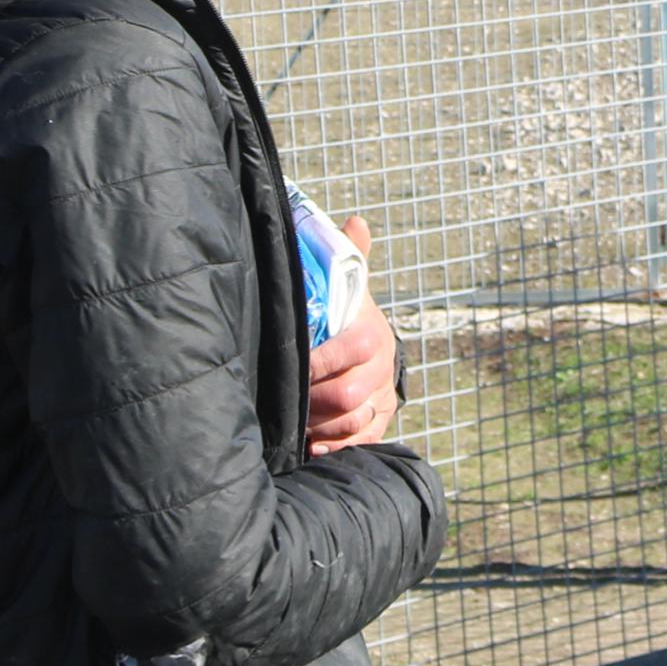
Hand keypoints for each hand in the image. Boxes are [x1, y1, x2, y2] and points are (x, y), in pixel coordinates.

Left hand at [304, 215, 400, 452]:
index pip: (351, 350)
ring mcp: (381, 398)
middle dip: (312, 399)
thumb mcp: (349, 287)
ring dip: (319, 425)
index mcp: (372, 334)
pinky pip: (361, 441)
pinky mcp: (378, 422)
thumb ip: (349, 255)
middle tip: (285, 399)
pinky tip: (312, 444)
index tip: (291, 366)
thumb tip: (356, 219)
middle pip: (348, 394)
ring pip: (352, 421)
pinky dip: (335, 446)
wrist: (373, 351)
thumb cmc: (347, 317)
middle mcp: (381, 369)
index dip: (318, 362)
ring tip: (294, 421)